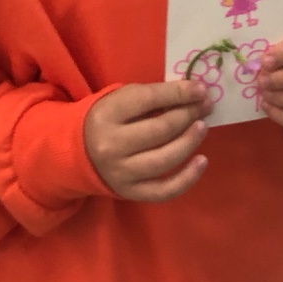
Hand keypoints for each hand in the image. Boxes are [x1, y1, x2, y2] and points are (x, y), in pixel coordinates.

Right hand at [84, 81, 213, 201]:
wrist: (77, 154)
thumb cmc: (107, 119)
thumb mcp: (120, 99)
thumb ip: (151, 96)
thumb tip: (193, 95)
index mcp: (107, 115)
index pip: (149, 99)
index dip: (179, 93)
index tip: (201, 89)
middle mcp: (112, 145)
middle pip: (161, 130)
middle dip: (189, 115)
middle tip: (206, 106)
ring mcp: (121, 172)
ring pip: (165, 159)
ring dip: (190, 141)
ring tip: (202, 127)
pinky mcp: (130, 192)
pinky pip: (164, 190)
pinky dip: (188, 177)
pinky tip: (202, 161)